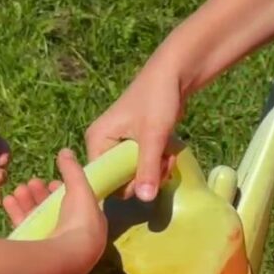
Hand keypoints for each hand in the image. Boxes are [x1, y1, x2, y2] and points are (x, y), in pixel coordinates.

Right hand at [5, 149, 106, 273]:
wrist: (65, 256)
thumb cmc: (80, 220)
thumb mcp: (80, 188)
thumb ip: (73, 170)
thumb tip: (66, 151)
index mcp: (90, 224)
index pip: (76, 204)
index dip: (64, 191)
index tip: (52, 181)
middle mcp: (72, 236)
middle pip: (54, 211)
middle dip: (41, 194)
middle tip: (31, 183)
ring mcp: (54, 246)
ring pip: (38, 219)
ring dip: (27, 201)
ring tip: (18, 189)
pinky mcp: (35, 252)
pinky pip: (25, 229)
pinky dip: (17, 213)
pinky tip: (8, 201)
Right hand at [85, 58, 184, 200]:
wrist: (176, 72)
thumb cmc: (157, 100)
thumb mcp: (153, 136)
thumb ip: (147, 169)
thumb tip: (144, 200)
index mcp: (96, 140)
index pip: (102, 178)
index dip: (123, 185)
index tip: (146, 179)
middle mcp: (102, 143)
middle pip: (119, 178)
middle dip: (143, 176)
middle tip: (162, 165)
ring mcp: (118, 143)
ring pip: (134, 172)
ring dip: (154, 169)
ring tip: (167, 156)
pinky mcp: (134, 142)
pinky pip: (142, 163)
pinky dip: (156, 161)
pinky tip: (168, 151)